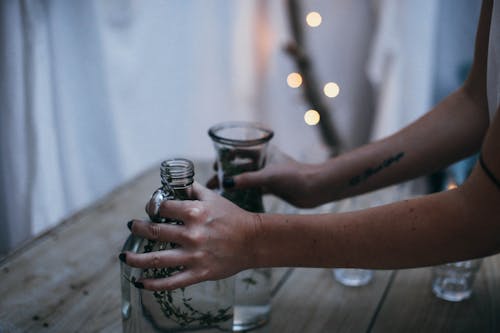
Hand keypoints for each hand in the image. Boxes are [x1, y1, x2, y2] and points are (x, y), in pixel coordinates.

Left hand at [121, 182, 258, 290]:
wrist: (254, 240)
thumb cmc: (233, 216)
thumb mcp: (213, 197)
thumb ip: (192, 189)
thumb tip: (175, 183)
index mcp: (195, 212)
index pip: (162, 207)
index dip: (151, 206)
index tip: (149, 209)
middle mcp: (192, 233)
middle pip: (154, 231)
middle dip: (138, 228)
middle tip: (132, 227)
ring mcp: (194, 255)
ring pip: (156, 259)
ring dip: (136, 259)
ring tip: (124, 256)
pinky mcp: (199, 273)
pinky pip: (171, 282)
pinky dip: (153, 284)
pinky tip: (140, 283)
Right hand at [207, 146, 319, 207]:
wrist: (316, 189)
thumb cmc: (295, 176)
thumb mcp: (268, 176)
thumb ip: (247, 180)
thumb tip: (226, 183)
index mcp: (263, 152)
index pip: (238, 150)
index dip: (225, 157)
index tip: (214, 167)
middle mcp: (264, 161)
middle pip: (239, 166)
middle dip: (226, 173)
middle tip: (212, 183)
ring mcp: (268, 174)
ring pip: (245, 178)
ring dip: (234, 184)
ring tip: (219, 192)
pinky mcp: (272, 187)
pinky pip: (254, 189)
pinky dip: (243, 193)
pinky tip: (234, 200)